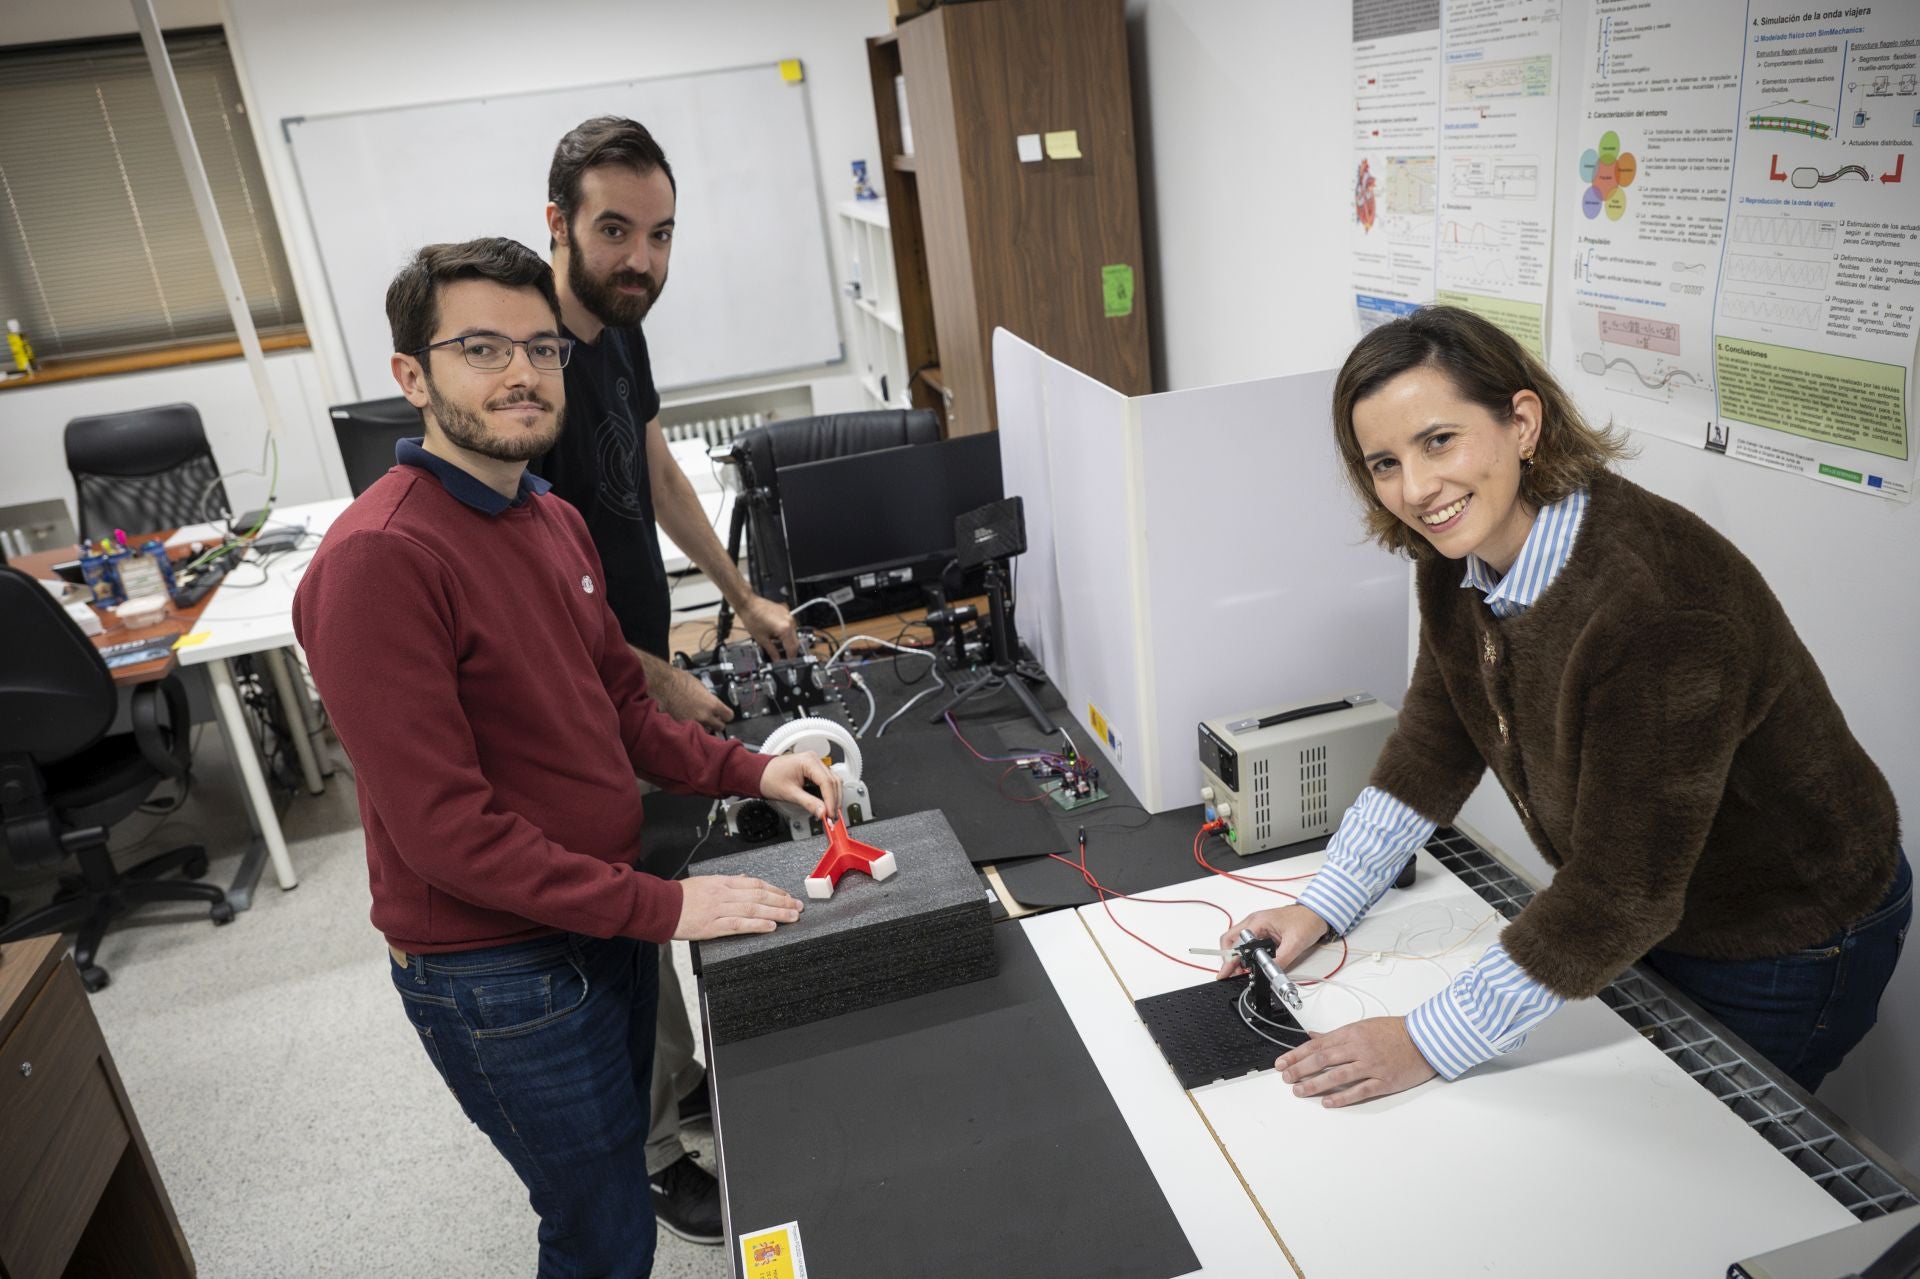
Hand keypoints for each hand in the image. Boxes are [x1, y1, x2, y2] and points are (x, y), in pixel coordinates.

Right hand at [654, 664, 733, 731]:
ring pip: (705, 730)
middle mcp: (704, 715)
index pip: (729, 716)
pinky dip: (690, 727)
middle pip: (719, 726)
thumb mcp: (701, 686)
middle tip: (712, 718)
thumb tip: (711, 702)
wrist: (663, 684)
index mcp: (712, 704)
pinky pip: (690, 730)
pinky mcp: (681, 726)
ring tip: (696, 718)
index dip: (727, 715)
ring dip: (703, 726)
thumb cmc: (679, 681)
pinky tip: (686, 719)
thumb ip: (709, 698)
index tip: (725, 715)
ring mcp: (692, 723)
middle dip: (717, 723)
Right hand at [674, 874, 801, 939]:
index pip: (755, 884)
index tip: (787, 895)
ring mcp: (719, 909)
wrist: (661, 906)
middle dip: (782, 901)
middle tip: (798, 906)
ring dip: (776, 913)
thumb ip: (727, 881)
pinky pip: (739, 924)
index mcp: (723, 882)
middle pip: (760, 896)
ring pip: (754, 909)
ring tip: (792, 917)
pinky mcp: (713, 925)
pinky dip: (757, 925)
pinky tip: (770, 926)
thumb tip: (745, 879)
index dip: (775, 890)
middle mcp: (724, 894)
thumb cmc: (680, 896)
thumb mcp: (706, 881)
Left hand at [737, 594, 800, 660]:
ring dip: (789, 642)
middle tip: (785, 658)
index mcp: (784, 629)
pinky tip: (778, 636)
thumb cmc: (752, 618)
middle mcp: (789, 621)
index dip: (791, 658)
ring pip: (794, 634)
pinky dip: (787, 633)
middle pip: (795, 641)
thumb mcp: (761, 639)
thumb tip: (776, 659)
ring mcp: (788, 616)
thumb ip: (771, 651)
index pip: (792, 648)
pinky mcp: (785, 612)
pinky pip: (790, 626)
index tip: (789, 663)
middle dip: (791, 650)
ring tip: (780, 647)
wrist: (748, 603)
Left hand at [760, 750, 841, 821]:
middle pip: (833, 781)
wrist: (759, 773)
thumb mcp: (790, 794)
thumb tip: (822, 812)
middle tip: (832, 817)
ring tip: (830, 812)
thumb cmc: (769, 778)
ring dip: (834, 797)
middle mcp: (814, 759)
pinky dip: (829, 793)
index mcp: (808, 761)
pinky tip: (826, 804)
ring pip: (833, 781)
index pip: (827, 782)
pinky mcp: (814, 769)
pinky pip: (827, 781)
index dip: (831, 800)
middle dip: (834, 801)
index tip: (830, 814)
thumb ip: (808, 803)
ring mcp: (815, 763)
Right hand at [1216, 904, 1332, 978]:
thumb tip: (1270, 973)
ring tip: (1240, 972)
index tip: (1230, 972)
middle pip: (1230, 940)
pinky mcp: (1262, 932)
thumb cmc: (1306, 921)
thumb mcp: (1295, 943)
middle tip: (1229, 974)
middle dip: (1229, 958)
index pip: (1236, 941)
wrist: (1317, 914)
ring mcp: (1257, 927)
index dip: (1232, 958)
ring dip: (1237, 957)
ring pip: (1237, 942)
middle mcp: (1254, 922)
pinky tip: (1250, 965)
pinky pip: (1248, 943)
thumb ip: (1281, 960)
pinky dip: (1246, 955)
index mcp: (1258, 921)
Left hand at [1275, 1017, 1436, 1107]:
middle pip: (1322, 1060)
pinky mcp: (1384, 1080)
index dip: (1296, 1055)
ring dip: (1315, 1084)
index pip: (1317, 1045)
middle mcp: (1358, 1048)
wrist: (1425, 1039)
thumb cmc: (1395, 1032)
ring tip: (1299, 1091)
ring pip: (1337, 1075)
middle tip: (1285, 1078)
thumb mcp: (1362, 1026)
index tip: (1282, 1063)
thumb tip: (1313, 1036)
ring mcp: (1371, 1065)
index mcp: (1351, 1033)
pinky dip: (1342, 1097)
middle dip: (1300, 1069)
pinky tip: (1328, 1102)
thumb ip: (1336, 1034)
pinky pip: (1360, 1090)